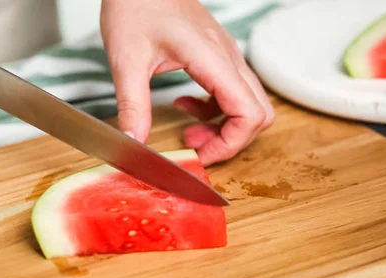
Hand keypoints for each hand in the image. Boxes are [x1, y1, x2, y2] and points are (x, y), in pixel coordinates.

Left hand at [100, 0, 274, 165]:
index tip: (200, 154)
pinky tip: (184, 106)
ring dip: (223, 125)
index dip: (230, 144)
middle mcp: (227, 56)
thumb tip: (133, 143)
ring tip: (189, 132)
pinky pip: (230, 90)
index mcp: (211, 57)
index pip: (248, 112)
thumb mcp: (127, 60)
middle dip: (231, 139)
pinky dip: (214, 109)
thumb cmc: (135, 6)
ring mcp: (225, 55)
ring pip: (248, 102)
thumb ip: (132, 105)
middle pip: (258, 111)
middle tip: (196, 147)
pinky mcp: (215, 55)